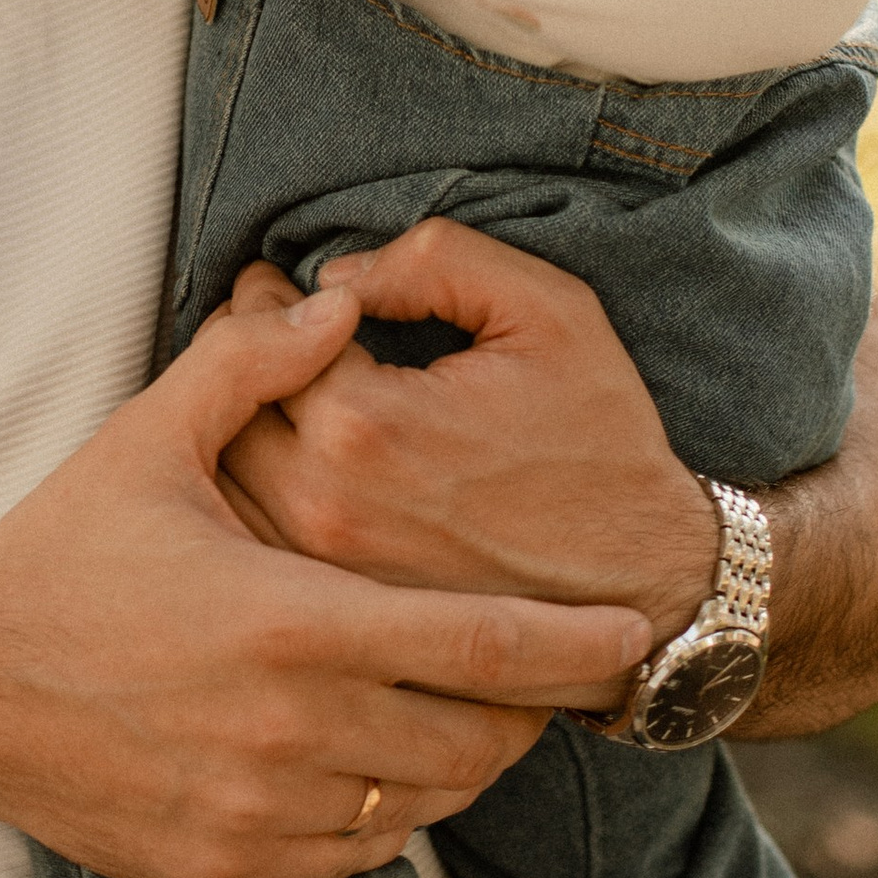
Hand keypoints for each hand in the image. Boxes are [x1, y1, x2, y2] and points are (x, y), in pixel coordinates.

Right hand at [0, 277, 651, 877]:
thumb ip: (251, 367)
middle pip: (480, 738)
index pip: (489, 645)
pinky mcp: (232, 864)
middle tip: (535, 670)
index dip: (578, 644)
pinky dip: (391, 814)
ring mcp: (264, 809)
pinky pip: (362, 853)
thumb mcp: (147, 442)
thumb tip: (341, 302)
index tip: (630, 632)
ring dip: (461, 761)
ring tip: (460, 712)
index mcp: (296, 621)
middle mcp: (295, 729)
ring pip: (427, 803)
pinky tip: (373, 764)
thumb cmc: (58, 559)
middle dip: (527, 707)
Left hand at [216, 227, 719, 662]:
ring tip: (264, 393)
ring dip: (234, 429)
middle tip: (256, 328)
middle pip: (226, 410)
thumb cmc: (604, 447)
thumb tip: (335, 276)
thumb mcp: (548, 312)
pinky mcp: (337, 616)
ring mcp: (324, 573)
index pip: (265, 335)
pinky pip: (257, 545)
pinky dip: (253, 499)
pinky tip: (285, 466)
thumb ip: (436, 261)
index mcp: (367, 423)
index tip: (268, 283)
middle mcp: (327, 506)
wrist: (652, 585)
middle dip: (239, 358)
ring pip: (226, 484)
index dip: (264, 298)